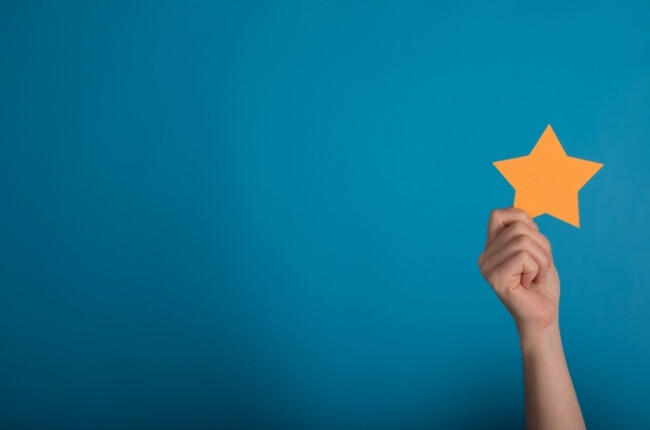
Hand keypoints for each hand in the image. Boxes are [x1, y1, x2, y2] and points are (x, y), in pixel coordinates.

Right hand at [478, 208, 558, 335]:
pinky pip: (524, 257)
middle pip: (519, 227)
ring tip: (536, 275)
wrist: (543, 316)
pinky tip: (530, 283)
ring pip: (523, 241)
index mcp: (491, 247)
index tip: (534, 239)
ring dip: (541, 259)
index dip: (521, 218)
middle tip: (540, 266)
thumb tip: (523, 211)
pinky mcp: (496, 279)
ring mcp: (487, 268)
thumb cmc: (541, 284)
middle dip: (542, 245)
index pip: (498, 214)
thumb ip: (526, 231)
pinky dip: (537, 268)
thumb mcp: (537, 250)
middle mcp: (484, 256)